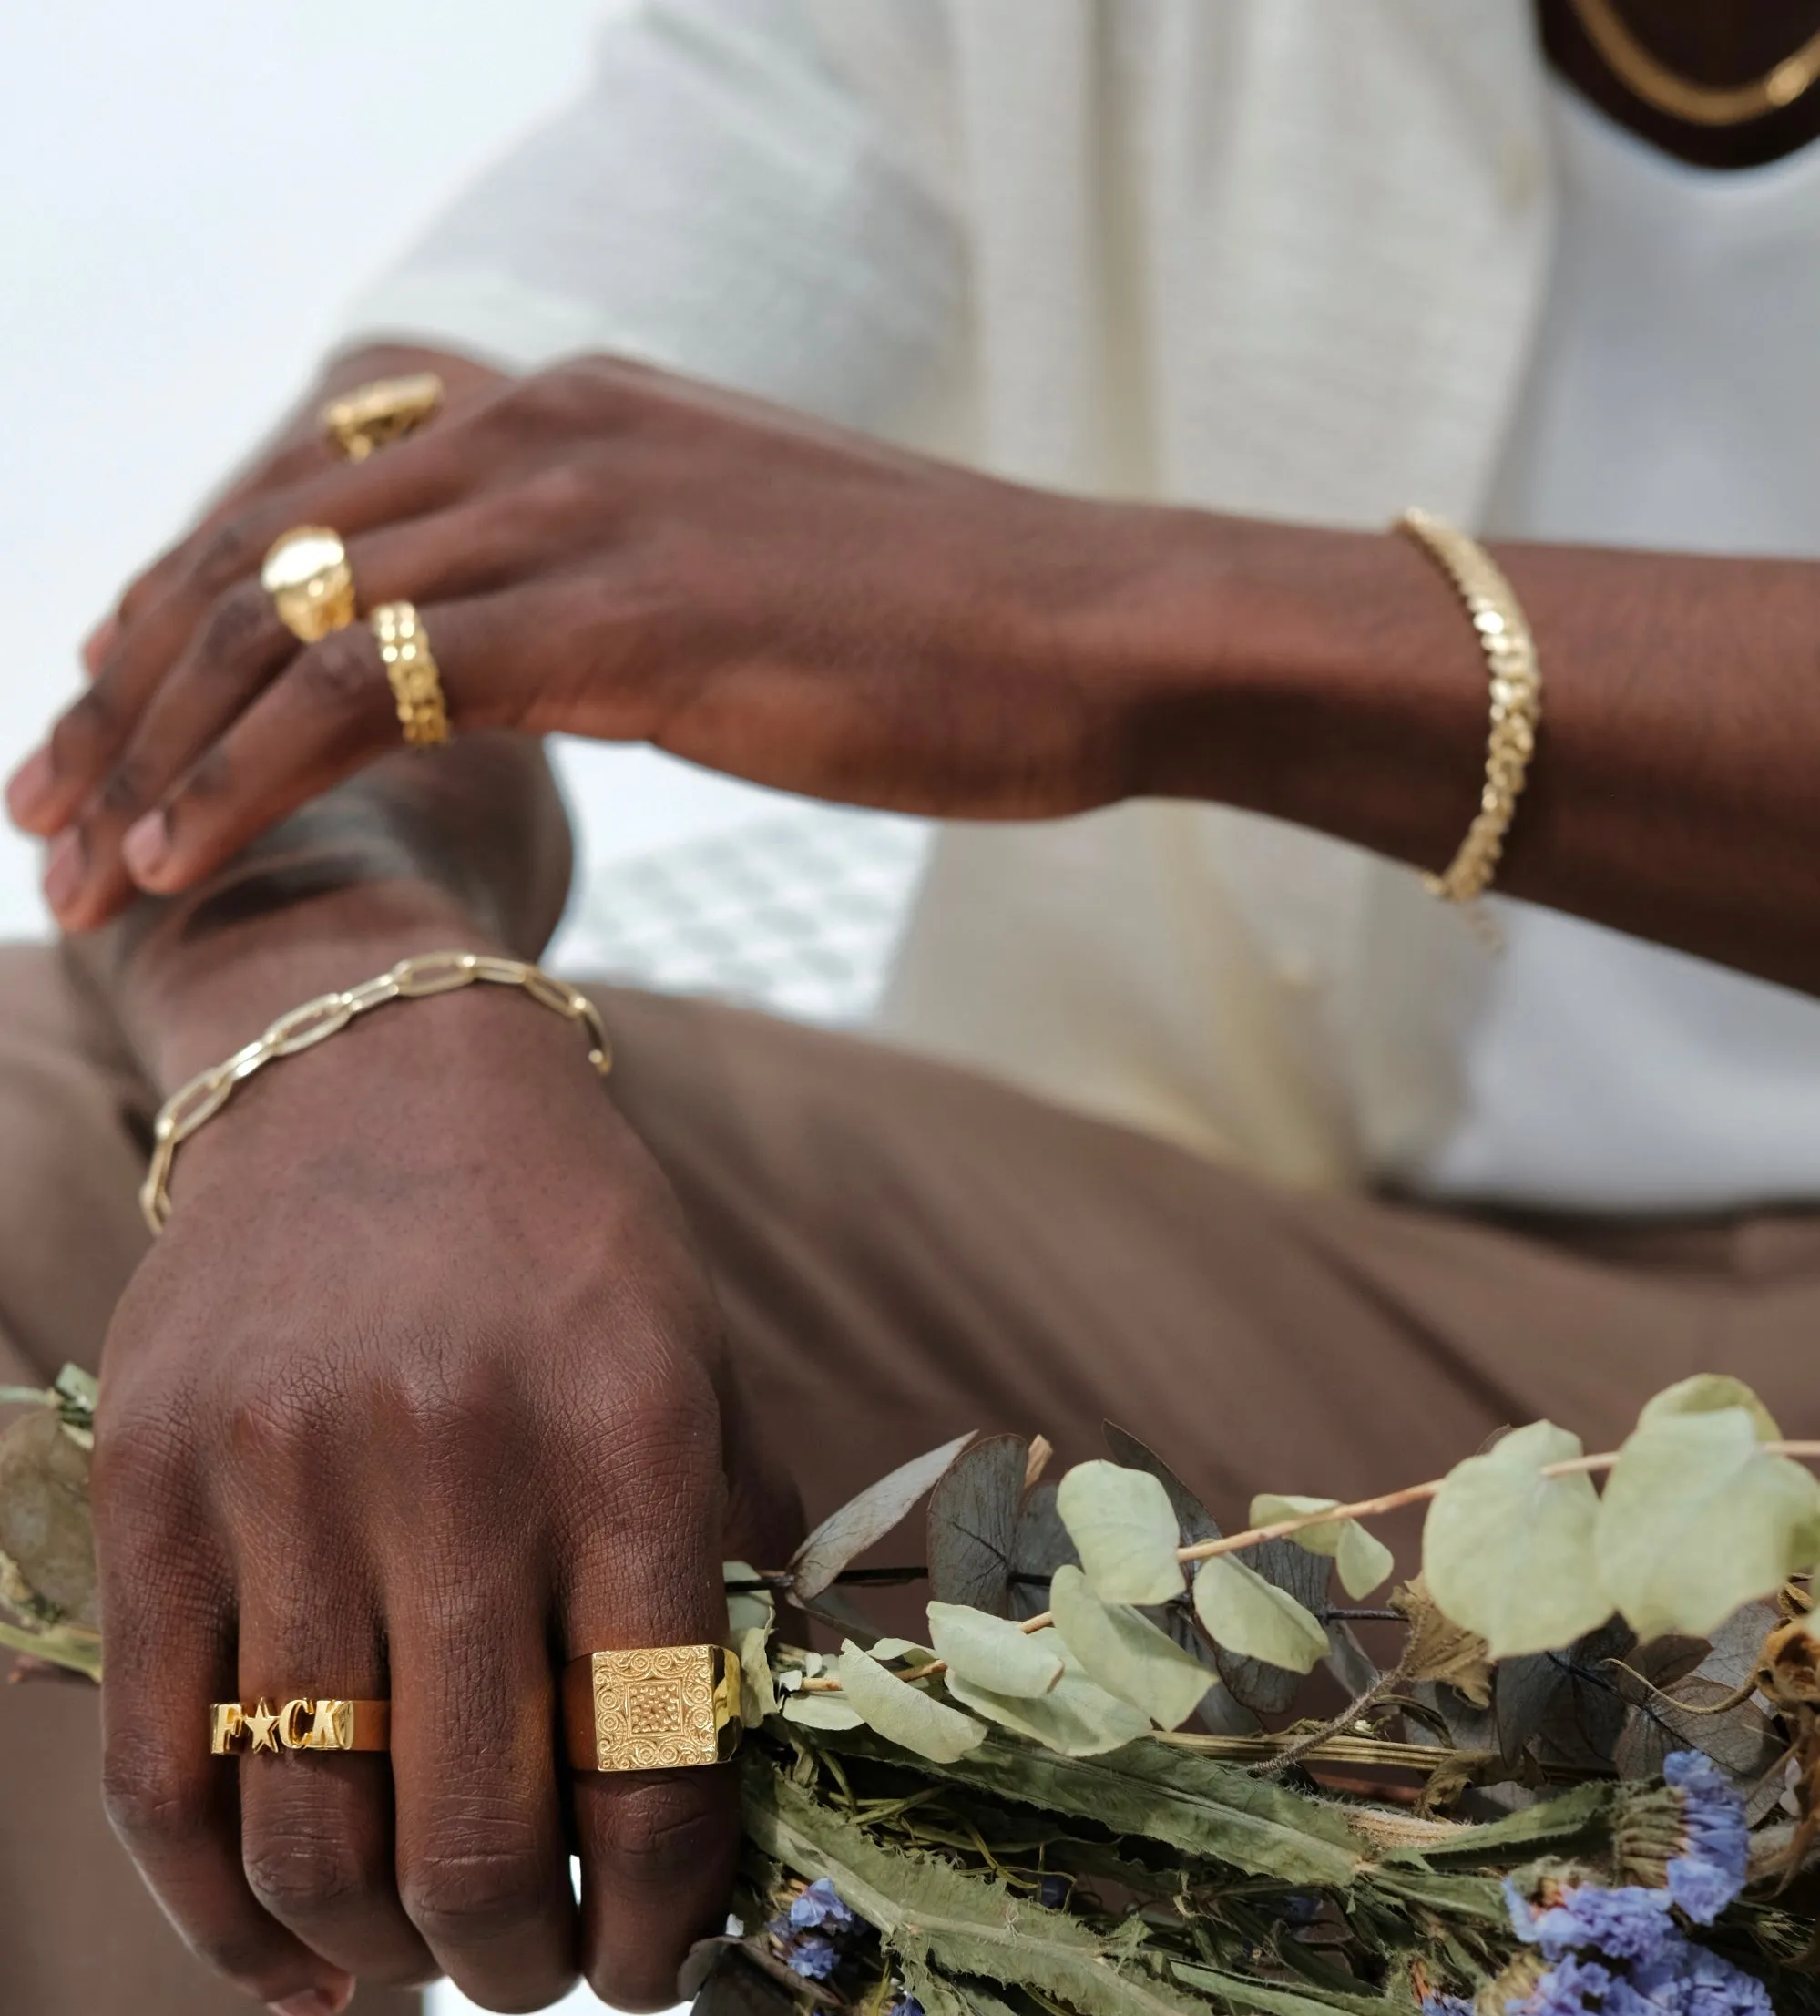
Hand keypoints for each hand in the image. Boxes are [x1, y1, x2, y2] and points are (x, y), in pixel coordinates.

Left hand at [8, 355, 1168, 921]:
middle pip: (250, 542)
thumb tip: (525, 660)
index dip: (175, 613)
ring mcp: (576, 506)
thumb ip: (603, 585)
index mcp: (562, 410)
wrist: (1099, 635)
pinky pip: (365, 683)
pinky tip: (183, 859)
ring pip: (277, 609)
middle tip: (39, 806)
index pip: (300, 494)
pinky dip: (248, 774)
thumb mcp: (737, 582)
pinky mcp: (617, 611)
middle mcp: (540, 425)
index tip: (110, 728)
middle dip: (120, 684)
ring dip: (152, 743)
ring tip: (76, 864)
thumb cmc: (945, 641)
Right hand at [93, 887, 797, 2015]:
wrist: (370, 1075)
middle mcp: (452, 1463)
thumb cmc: (568, 1251)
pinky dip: (217, 1916)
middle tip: (548, 1969)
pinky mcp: (143, 1491)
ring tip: (434, 1955)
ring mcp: (277, 1477)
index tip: (664, 1961)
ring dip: (385, 1955)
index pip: (652, 1769)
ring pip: (308, 1835)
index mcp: (629, 1438)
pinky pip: (155, 1772)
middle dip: (525, 1964)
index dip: (666, 1921)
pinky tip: (289, 1968)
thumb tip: (735, 1825)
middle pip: (473, 1838)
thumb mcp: (698, 1382)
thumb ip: (724, 1585)